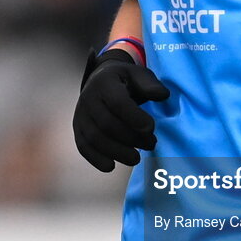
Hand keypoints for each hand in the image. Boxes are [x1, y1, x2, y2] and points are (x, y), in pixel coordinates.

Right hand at [73, 48, 169, 171]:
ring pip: (94, 138)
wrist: (101, 80)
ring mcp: (81, 114)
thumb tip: (162, 95)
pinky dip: (96, 159)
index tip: (151, 128)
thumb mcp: (139, 74)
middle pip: (107, 124)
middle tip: (151, 144)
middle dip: (131, 138)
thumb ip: (150, 84)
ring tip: (136, 158)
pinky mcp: (78, 129)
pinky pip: (83, 147)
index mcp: (105, 82)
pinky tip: (111, 166)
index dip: (134, 117)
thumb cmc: (125, 80)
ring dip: (117, 152)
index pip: (117, 102)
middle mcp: (88, 98)